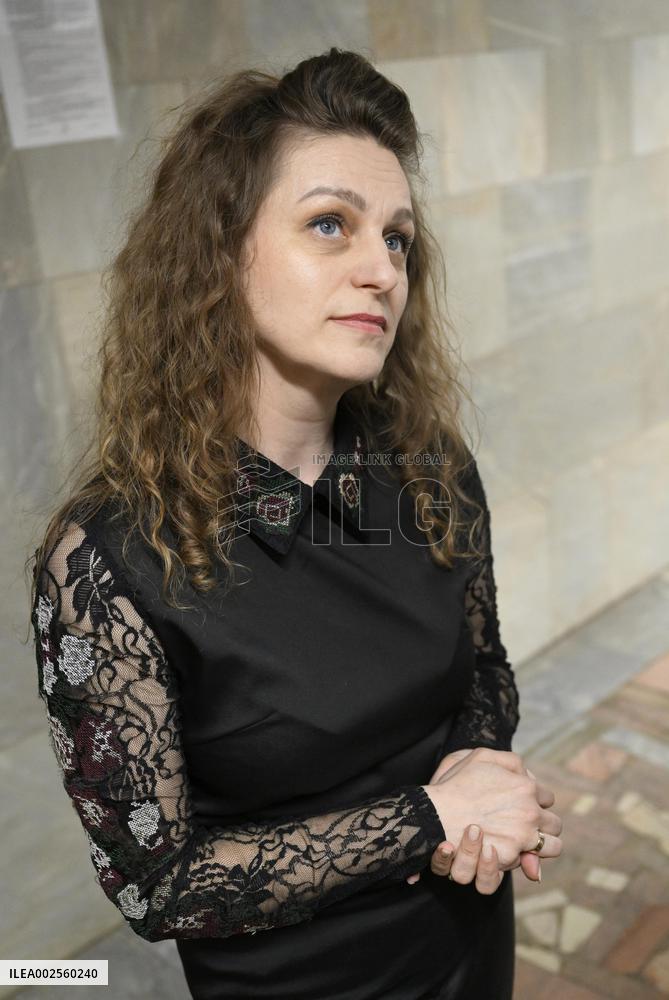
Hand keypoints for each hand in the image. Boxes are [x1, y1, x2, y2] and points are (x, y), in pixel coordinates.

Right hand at [405, 748, 559, 886]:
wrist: (435, 813)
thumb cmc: (456, 782)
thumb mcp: (483, 757)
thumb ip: (510, 762)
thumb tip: (530, 777)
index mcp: (526, 787)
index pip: (547, 797)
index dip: (536, 802)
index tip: (523, 806)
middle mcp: (530, 811)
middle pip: (555, 824)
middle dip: (544, 825)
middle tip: (527, 827)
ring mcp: (523, 835)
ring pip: (553, 846)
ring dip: (544, 846)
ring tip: (527, 844)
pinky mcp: (511, 856)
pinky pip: (531, 863)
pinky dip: (526, 861)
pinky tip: (514, 853)